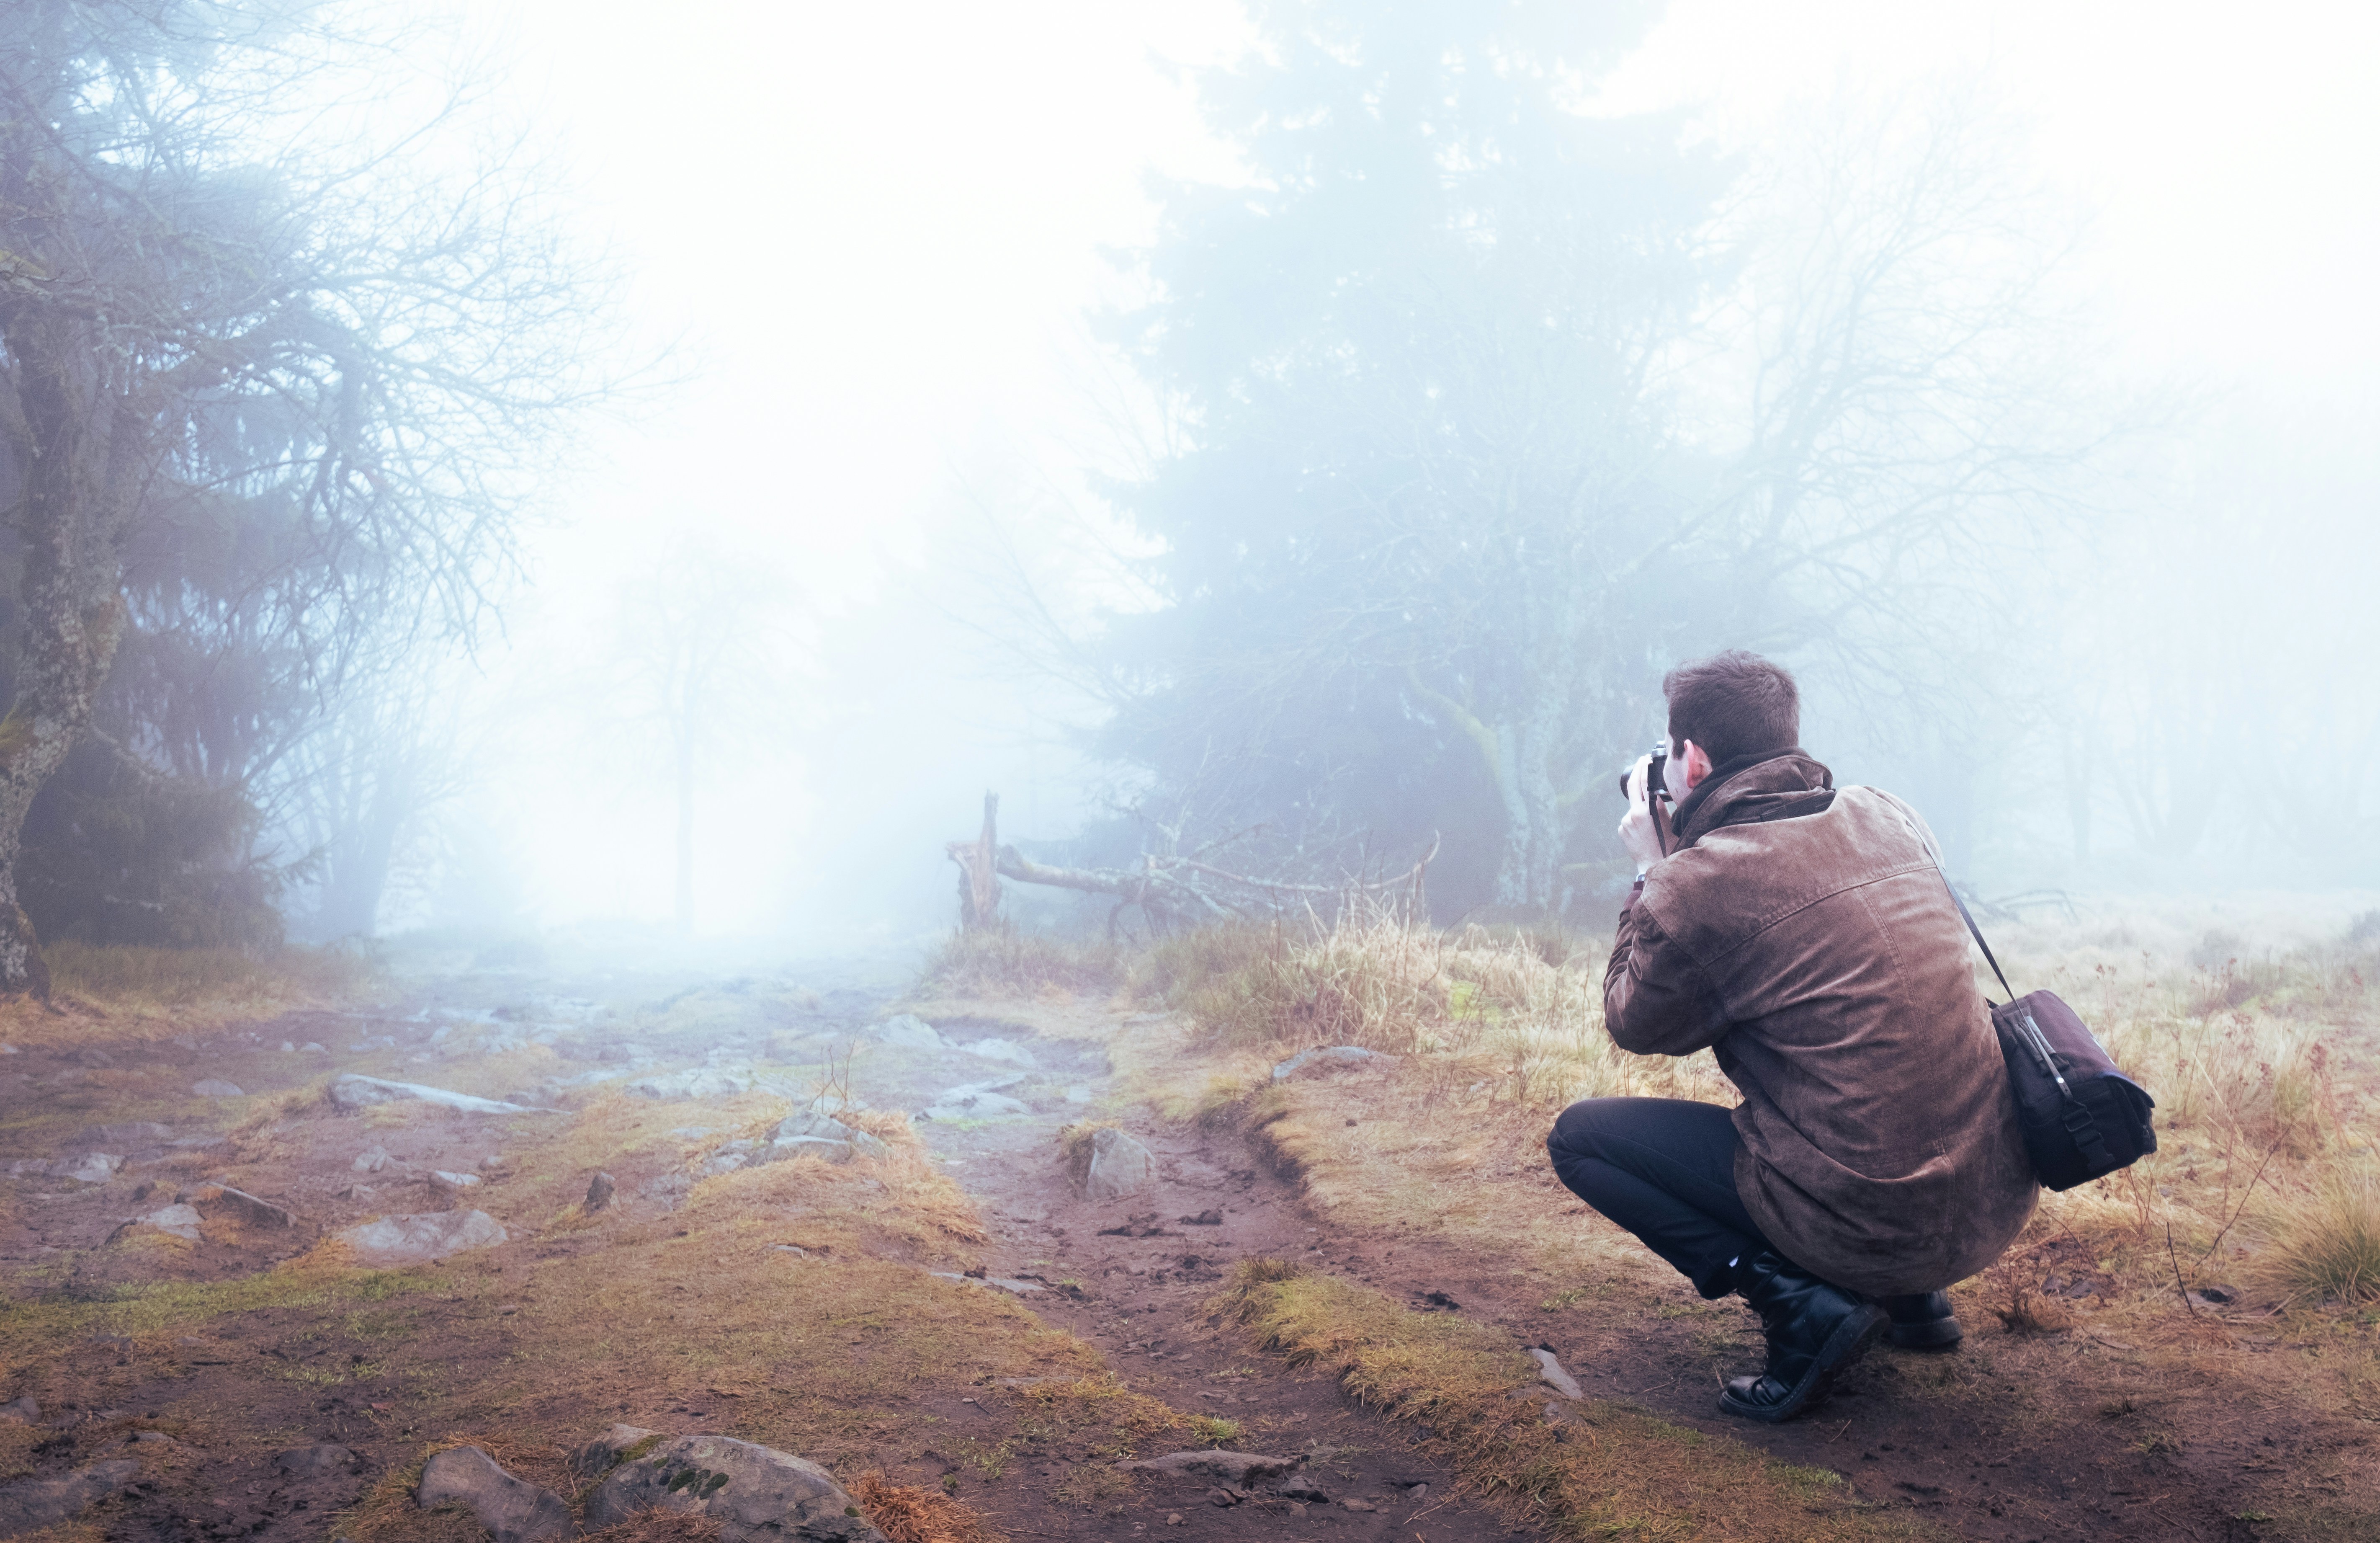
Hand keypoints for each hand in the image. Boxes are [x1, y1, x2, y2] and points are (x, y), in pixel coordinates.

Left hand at [1617, 753, 1666, 872]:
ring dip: (1641, 806)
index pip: (1646, 783)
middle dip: (1637, 770)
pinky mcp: (1621, 828)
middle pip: (1633, 785)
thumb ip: (1664, 807)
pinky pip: (1629, 818)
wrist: (1654, 865)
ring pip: (1633, 806)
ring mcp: (1626, 821)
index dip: (1645, 768)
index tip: (1646, 759)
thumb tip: (1661, 793)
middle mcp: (1635, 813)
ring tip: (1652, 821)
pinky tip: (1645, 830)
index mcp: (1651, 810)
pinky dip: (1636, 819)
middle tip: (1641, 761)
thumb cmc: (1669, 846)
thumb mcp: (1673, 823)